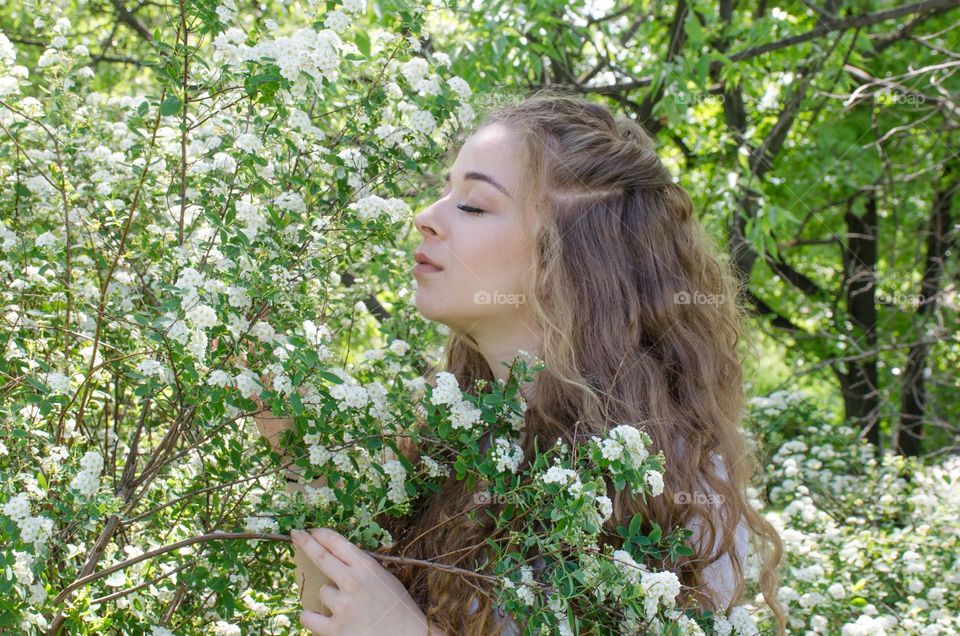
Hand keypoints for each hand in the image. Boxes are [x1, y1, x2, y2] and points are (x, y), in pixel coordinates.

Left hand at [290, 528, 434, 635]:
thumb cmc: (400, 609)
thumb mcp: (386, 580)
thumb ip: (365, 569)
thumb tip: (343, 558)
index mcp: (367, 568)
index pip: (338, 543)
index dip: (322, 535)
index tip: (312, 531)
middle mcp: (353, 583)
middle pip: (321, 557)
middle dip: (306, 543)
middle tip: (296, 535)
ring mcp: (343, 606)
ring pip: (321, 592)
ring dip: (329, 597)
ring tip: (346, 607)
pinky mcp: (335, 630)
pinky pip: (309, 617)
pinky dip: (312, 618)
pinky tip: (320, 619)